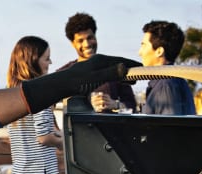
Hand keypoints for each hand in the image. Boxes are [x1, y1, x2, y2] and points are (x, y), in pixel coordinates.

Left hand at [21, 54, 140, 112]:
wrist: (59, 86)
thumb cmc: (76, 83)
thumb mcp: (95, 78)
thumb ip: (110, 73)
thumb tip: (124, 67)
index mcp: (100, 60)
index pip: (121, 61)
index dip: (132, 65)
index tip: (142, 68)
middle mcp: (97, 61)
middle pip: (117, 64)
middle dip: (129, 70)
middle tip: (139, 76)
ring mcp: (93, 67)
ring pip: (112, 70)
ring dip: (122, 75)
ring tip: (131, 81)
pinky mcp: (89, 74)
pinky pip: (106, 74)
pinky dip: (114, 77)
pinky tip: (115, 81)